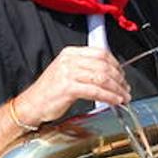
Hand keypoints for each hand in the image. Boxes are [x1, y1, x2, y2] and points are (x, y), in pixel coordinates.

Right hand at [14, 46, 130, 126]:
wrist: (32, 104)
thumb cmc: (49, 92)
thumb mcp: (66, 72)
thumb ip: (85, 69)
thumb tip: (109, 74)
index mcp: (70, 53)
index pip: (100, 53)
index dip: (115, 64)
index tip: (122, 75)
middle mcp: (69, 60)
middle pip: (103, 65)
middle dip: (119, 78)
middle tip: (125, 88)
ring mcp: (68, 73)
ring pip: (101, 78)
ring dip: (116, 89)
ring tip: (123, 97)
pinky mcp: (68, 87)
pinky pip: (95, 90)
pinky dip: (108, 96)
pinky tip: (114, 101)